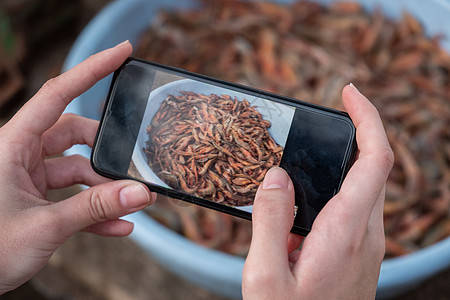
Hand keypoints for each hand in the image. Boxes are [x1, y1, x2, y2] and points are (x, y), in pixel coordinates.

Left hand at [0, 41, 155, 293]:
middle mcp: (20, 154)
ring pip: (77, 170)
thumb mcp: (44, 226)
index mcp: (12, 145)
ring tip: (131, 206)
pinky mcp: (34, 199)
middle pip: (75, 135)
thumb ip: (95, 208)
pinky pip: (72, 197)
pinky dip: (95, 210)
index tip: (122, 52)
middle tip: (135, 169)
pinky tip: (118, 226)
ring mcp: (28, 177)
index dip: (92, 68)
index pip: (58, 93)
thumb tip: (140, 194)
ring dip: (104, 189)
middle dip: (107, 153)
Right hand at [242, 84, 393, 299]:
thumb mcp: (265, 275)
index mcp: (347, 231)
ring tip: (312, 151)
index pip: (375, 159)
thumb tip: (276, 176)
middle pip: (374, 166)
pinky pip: (354, 205)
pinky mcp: (357, 250)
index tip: (349, 93)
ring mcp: (366, 242)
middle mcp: (366, 232)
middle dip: (357, 131)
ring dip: (345, 159)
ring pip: (364, 185)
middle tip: (328, 113)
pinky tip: (307, 192)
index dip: (368, 119)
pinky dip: (337, 184)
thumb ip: (269, 220)